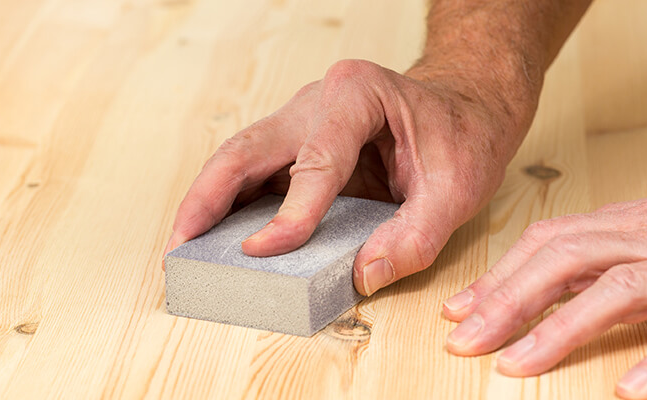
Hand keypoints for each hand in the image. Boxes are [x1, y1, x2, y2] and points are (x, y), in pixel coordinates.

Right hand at [163, 59, 537, 294]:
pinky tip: (213, 239)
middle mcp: (318, 100)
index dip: (290, 211)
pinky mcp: (297, 145)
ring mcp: (302, 120)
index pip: (314, 159)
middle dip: (208, 200)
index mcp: (357, 94)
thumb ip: (416, 234)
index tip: (263, 251)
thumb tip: (364, 275)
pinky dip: (228, 206)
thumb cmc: (462, 134)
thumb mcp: (458, 187)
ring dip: (207, 205)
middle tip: (180, 248)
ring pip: (239, 160)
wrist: (465, 107)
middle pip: (248, 148)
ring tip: (182, 250)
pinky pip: (254, 175)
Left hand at [442, 182, 646, 398]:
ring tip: (518, 366)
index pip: (546, 242)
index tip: (456, 311)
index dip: (498, 275)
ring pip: (620, 290)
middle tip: (465, 341)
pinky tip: (632, 390)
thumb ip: (589, 253)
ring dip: (562, 329)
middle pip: (567, 261)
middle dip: (509, 301)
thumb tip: (526, 280)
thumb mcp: (642, 230)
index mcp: (622, 224)